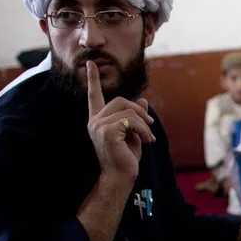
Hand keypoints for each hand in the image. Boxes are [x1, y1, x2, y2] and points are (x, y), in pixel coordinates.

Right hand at [85, 60, 155, 183]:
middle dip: (139, 111)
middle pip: (120, 100)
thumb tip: (143, 100)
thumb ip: (135, 117)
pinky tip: (147, 141)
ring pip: (128, 111)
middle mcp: (95, 121)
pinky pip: (131, 121)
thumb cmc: (125, 158)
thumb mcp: (133, 133)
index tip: (91, 63)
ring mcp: (98, 126)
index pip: (94, 96)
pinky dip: (144, 130)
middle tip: (150, 125)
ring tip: (149, 138)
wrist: (121, 176)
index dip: (93, 79)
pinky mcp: (107, 131)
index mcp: (98, 120)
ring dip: (144, 124)